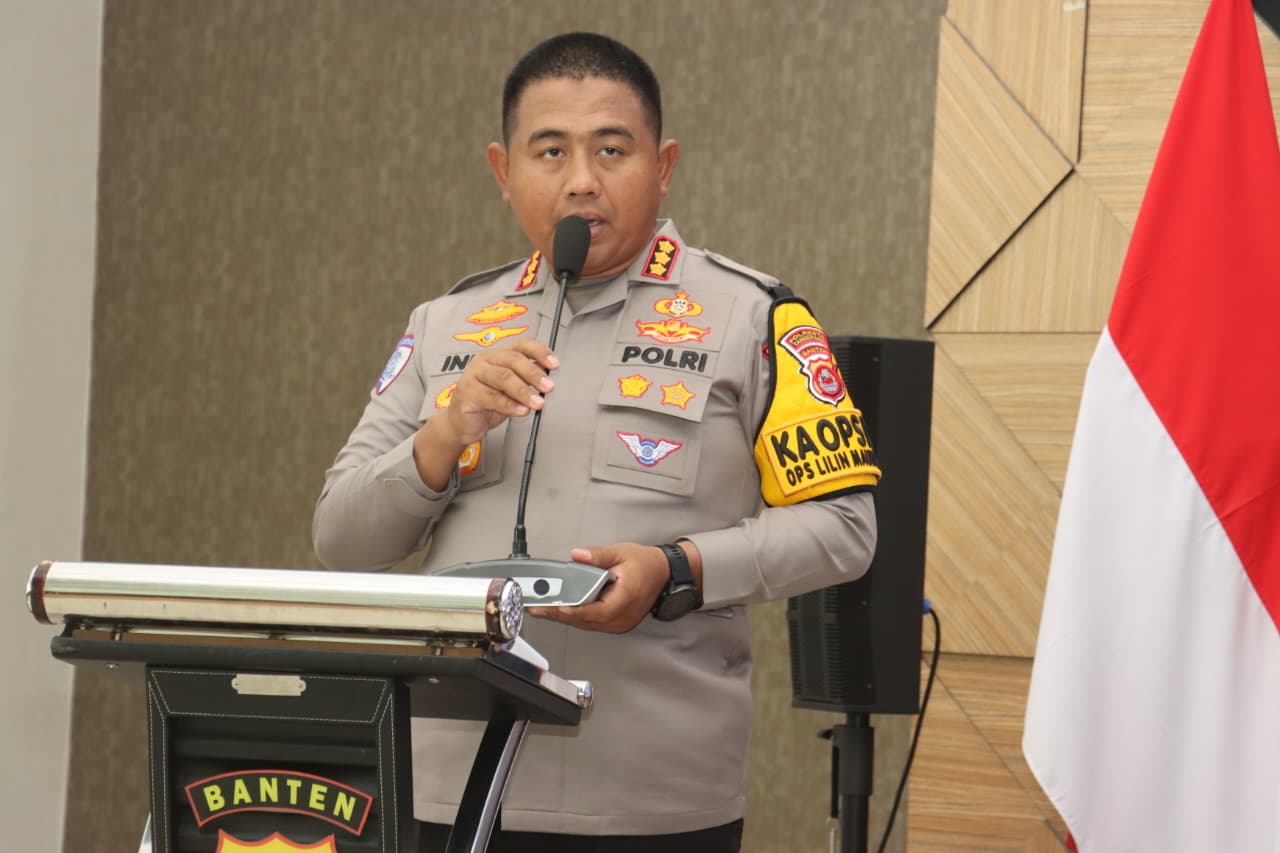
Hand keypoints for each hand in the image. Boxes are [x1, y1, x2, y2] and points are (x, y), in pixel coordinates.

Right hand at [443, 339, 558, 446]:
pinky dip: (511, 405)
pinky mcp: (467, 392)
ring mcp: (473, 375)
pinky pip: (493, 398)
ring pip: (503, 377)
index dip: (540, 352)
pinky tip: (522, 411)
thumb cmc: (487, 403)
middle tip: (548, 386)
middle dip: (534, 373)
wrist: (463, 423)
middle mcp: (485, 360)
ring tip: (537, 402)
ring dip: (524, 391)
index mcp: (497, 355)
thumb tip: (546, 378)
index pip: (521, 345)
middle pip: (513, 360)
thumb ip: (526, 381)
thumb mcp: (511, 390)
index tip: (553, 364)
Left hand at [530, 543, 670, 633]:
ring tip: (541, 608)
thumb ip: (598, 556)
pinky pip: (591, 622)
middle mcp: (621, 616)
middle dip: (559, 613)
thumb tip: (578, 555)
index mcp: (625, 599)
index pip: (594, 610)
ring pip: (586, 624)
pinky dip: (575, 616)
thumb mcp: (621, 552)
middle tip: (536, 608)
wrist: (664, 574)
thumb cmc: (646, 564)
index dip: (572, 610)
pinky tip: (559, 609)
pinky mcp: (614, 623)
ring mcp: (618, 623)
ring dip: (564, 616)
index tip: (553, 606)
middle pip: (585, 620)